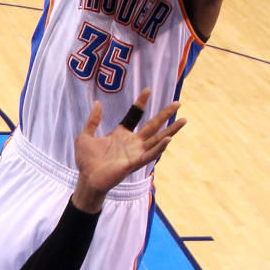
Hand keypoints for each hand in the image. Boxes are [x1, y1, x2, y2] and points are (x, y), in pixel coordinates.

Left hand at [73, 88, 184, 208]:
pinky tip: (168, 139)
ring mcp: (135, 153)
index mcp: (121, 134)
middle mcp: (132, 143)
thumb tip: (98, 102)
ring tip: (184, 120)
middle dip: (165, 114)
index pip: (134, 115)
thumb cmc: (86, 160)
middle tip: (178, 102)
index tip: (148, 90)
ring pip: (157, 139)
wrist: (87, 179)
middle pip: (152, 125)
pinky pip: (149, 155)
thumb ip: (93, 120)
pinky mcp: (134, 163)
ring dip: (170, 131)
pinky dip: (159, 148)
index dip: (140, 103)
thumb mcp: (85, 136)